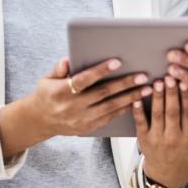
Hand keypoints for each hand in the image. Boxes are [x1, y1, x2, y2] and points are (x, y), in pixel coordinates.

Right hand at [22, 57, 151, 137]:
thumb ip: (58, 68)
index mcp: (61, 92)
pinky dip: (124, 110)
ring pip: (110, 108)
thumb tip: (68, 60)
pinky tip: (136, 101)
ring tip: (146, 89)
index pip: (83, 80)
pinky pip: (109, 118)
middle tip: (143, 76)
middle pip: (102, 94)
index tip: (117, 62)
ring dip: (130, 98)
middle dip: (125, 84)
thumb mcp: (46, 78)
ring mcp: (80, 120)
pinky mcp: (88, 128)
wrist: (40, 121)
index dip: (100, 71)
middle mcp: (72, 107)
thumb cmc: (47, 94)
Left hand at [132, 76, 187, 187]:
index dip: (187, 98)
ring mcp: (157, 139)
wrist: (168, 173)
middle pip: (172, 112)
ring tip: (158, 82)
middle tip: (170, 76)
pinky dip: (138, 110)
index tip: (186, 82)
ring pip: (157, 115)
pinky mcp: (143, 139)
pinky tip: (138, 98)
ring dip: (157, 98)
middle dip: (171, 93)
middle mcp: (173, 139)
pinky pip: (140, 123)